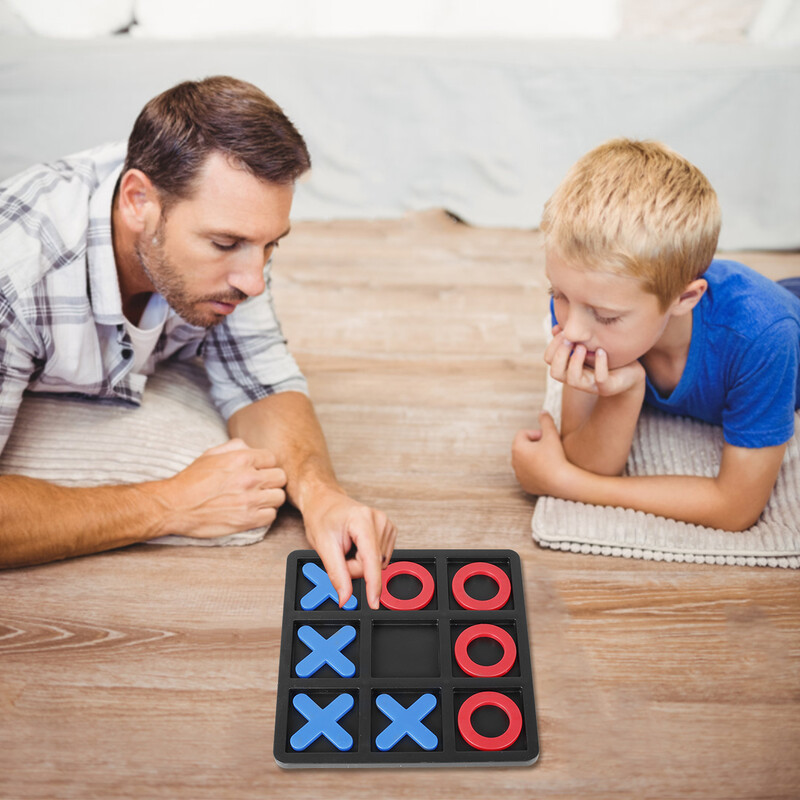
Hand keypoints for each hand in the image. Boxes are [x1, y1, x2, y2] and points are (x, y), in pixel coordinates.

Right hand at [153, 438, 286, 536]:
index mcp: (241, 459)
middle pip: (280, 477)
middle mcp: (249, 478)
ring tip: (257, 499)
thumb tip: (251, 447)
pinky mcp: (247, 520)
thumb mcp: (211, 453)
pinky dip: (265, 514)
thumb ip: (235, 446)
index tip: (258, 471)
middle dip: (271, 480)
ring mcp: (250, 500)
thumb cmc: (192, 479)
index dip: (265, 465)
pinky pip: (271, 516)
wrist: (175, 506)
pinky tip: (253, 511)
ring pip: (279, 497)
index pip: (273, 458)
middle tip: (260, 485)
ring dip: (270, 498)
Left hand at [301, 486, 396, 609]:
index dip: (373, 585)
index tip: (374, 603)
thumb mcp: (323, 546)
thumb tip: (345, 597)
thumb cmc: (322, 517)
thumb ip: (337, 574)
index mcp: (363, 520)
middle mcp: (379, 520)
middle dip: (354, 568)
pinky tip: (357, 545)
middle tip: (339, 555)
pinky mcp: (388, 531)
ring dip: (360, 563)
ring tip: (348, 547)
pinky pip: (380, 558)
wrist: (325, 501)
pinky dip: (366, 558)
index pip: (371, 560)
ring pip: (377, 564)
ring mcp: (386, 525)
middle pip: (372, 565)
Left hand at [512, 412, 574, 496]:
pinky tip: (546, 471)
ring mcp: (518, 474)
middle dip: (534, 446)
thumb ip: (546, 421)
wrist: (561, 482)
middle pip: (523, 447)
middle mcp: (514, 461)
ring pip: (525, 461)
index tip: (547, 439)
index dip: (536, 434)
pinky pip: (528, 474)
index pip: (523, 434)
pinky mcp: (524, 484)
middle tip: (549, 449)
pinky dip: (535, 471)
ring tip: (548, 460)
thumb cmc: (556, 457)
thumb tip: (542, 412)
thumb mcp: (552, 435)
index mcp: (517, 447)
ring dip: (534, 458)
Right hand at [545, 325, 644, 396]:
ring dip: (576, 361)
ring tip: (583, 346)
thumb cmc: (606, 357)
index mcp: (568, 368)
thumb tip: (556, 328)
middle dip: (561, 353)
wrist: (629, 373)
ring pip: (573, 380)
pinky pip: (599, 378)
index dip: (553, 345)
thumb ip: (572, 338)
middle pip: (555, 372)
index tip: (565, 331)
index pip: (548, 359)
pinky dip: (600, 363)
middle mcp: (576, 379)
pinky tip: (601, 351)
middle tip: (572, 339)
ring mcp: (591, 385)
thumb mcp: (587, 345)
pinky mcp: (607, 387)